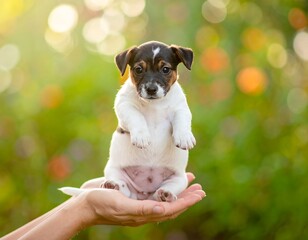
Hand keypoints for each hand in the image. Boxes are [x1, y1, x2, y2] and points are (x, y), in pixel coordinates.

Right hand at [79, 173, 204, 225]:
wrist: (84, 204)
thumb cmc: (100, 203)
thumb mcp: (120, 204)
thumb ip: (141, 209)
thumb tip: (163, 210)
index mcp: (143, 215)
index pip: (170, 209)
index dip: (186, 202)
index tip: (199, 194)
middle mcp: (144, 210)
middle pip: (171, 205)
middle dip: (186, 197)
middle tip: (200, 188)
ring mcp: (139, 203)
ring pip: (164, 198)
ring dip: (177, 191)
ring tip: (189, 182)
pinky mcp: (133, 196)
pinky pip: (153, 192)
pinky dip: (164, 185)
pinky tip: (166, 179)